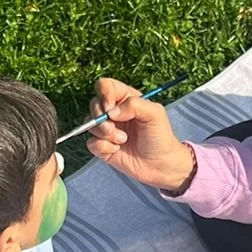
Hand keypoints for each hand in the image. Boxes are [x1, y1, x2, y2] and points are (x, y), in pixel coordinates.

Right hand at [85, 78, 196, 192]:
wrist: (161, 165)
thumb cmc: (160, 137)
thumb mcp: (155, 114)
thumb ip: (134, 105)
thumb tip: (110, 112)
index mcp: (126, 99)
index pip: (105, 86)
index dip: (104, 94)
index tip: (111, 108)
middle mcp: (114, 112)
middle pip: (94, 104)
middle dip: (100, 117)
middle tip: (114, 128)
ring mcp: (107, 130)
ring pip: (90, 124)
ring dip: (105, 133)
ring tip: (123, 140)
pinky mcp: (103, 147)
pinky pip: (91, 143)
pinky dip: (103, 147)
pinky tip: (117, 150)